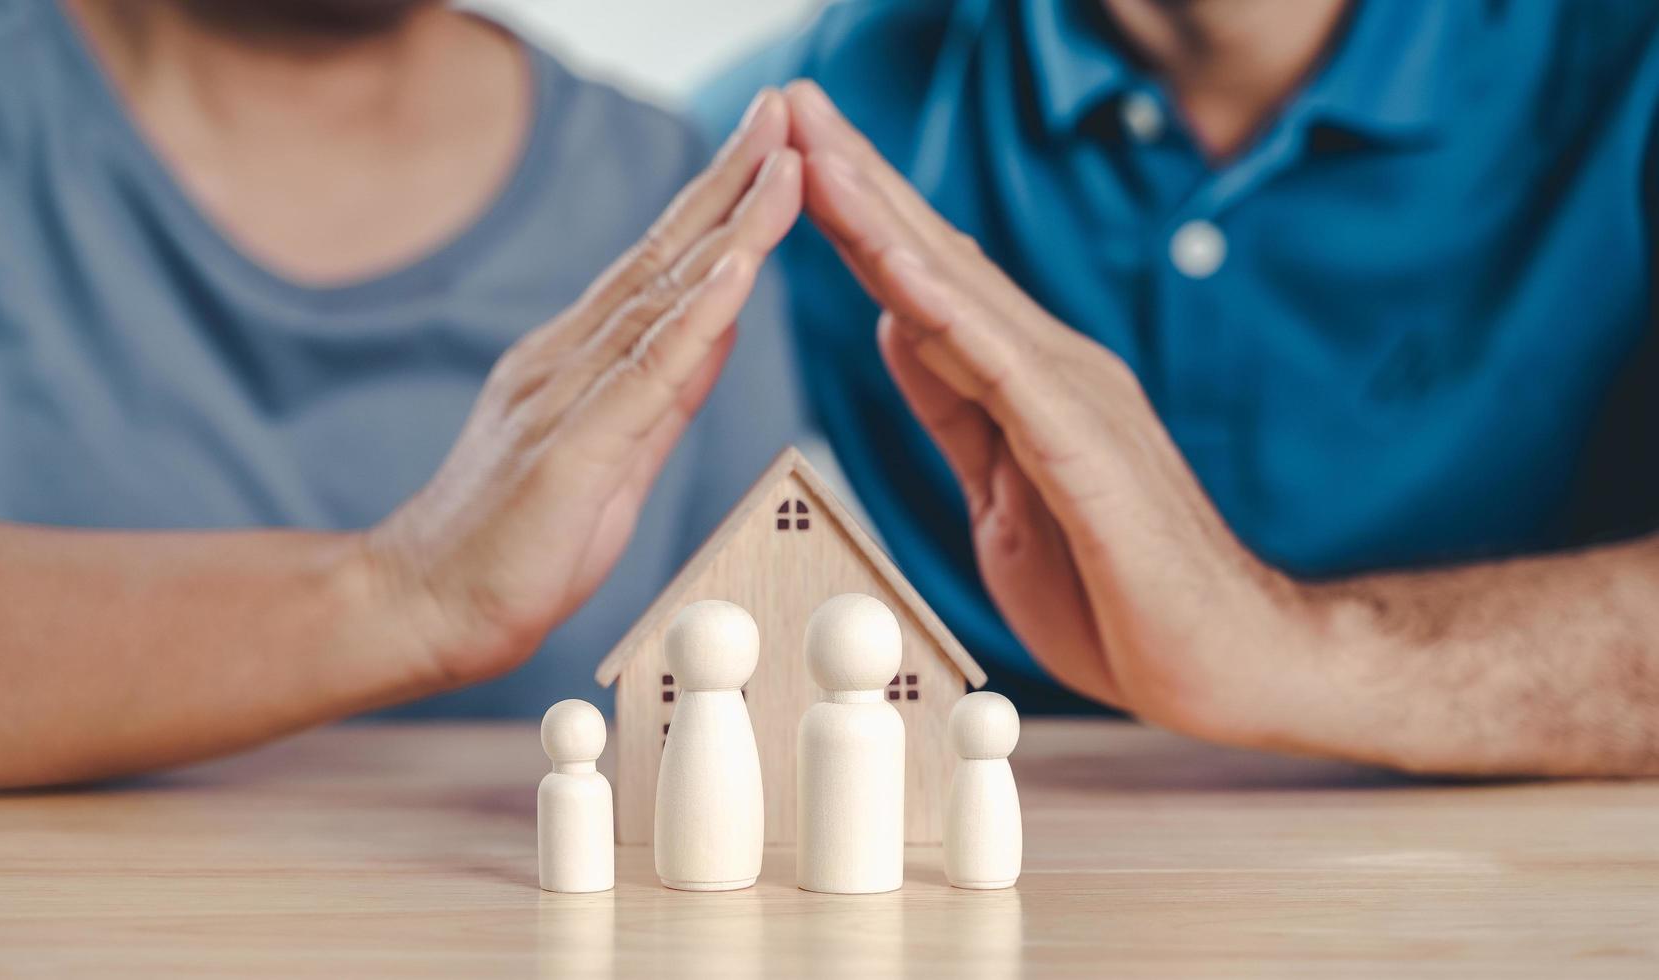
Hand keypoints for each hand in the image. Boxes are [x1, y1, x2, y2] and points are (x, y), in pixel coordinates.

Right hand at [366, 91, 802, 687]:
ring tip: (782, 162)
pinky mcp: (569, 450)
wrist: (421, 606)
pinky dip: (696, 316)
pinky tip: (737, 268)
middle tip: (781, 110)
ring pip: (661, 296)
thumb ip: (664, 390)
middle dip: (730, 180)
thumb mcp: (615, 456)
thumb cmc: (515, 544)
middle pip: (663, 256)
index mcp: (578, 360)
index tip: (770, 148)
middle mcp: (567, 358)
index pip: (661, 267)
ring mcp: (564, 396)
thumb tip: (719, 326)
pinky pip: (646, 372)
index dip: (718, 204)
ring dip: (729, 225)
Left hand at [785, 81, 1323, 745]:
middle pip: (934, 258)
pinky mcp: (1086, 446)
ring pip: (958, 292)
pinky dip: (946, 312)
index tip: (795, 148)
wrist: (1224, 662)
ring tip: (818, 149)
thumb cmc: (1115, 589)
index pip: (923, 282)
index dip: (857, 213)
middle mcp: (1048, 364)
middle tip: (793, 98)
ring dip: (882, 217)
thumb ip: (955, 406)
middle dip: (859, 176)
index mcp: (1023, 379)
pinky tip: (894, 267)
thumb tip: (900, 324)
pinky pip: (1002, 369)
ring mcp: (1071, 396)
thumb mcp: (999, 491)